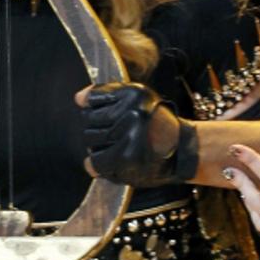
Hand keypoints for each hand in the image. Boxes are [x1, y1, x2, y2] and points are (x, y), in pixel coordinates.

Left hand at [76, 83, 198, 185]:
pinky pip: (95, 161)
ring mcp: (128, 136)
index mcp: (134, 94)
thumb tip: (78, 99)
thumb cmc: (155, 123)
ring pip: (90, 140)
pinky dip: (96, 164)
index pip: (93, 97)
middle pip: (88, 119)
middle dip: (96, 128)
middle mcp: (131, 113)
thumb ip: (108, 95)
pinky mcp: (126, 159)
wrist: (181, 150)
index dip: (93, 107)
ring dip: (97, 146)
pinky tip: (107, 162)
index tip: (104, 114)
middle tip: (113, 134)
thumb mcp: (138, 99)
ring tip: (115, 147)